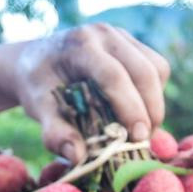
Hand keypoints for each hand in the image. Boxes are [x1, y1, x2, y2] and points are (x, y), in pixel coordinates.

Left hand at [0, 25, 170, 162]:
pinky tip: (139, 109)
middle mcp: (104, 34)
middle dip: (150, 109)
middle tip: (144, 140)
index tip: (138, 138)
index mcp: (79, 45)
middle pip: (144, 71)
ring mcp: (121, 36)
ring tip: (142, 128)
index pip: (114, 76)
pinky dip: (154, 92)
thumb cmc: (37, 84)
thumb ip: (54, 131)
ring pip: (156, 68)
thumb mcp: (37, 106)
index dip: (130, 108)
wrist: (35, 59)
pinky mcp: (132, 43)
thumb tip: (78, 157)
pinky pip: (157, 67)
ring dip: (155, 101)